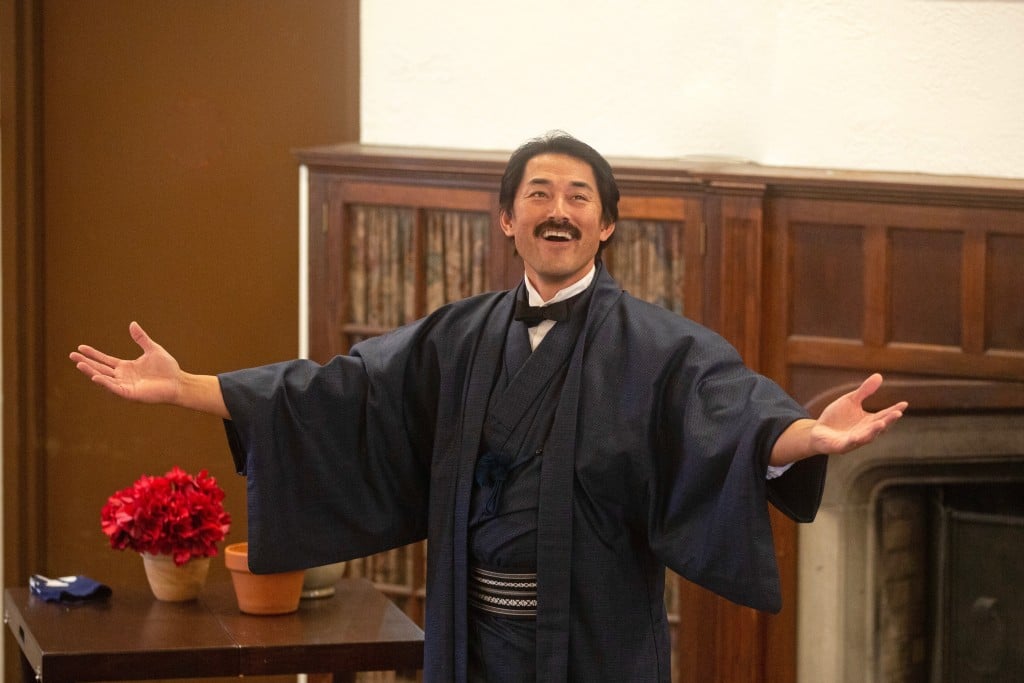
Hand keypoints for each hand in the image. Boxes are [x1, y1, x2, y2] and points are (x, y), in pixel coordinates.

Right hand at [70, 321, 183, 404]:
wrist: (178, 382)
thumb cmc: (167, 368)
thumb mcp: (152, 349)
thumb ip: (141, 338)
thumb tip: (132, 324)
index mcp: (126, 367)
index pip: (105, 360)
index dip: (93, 354)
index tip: (80, 347)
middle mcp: (122, 376)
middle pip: (100, 368)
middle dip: (86, 362)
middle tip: (71, 355)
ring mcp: (125, 385)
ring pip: (104, 378)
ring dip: (91, 372)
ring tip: (79, 364)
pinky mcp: (130, 394)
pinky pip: (114, 388)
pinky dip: (105, 383)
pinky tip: (96, 376)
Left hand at [771, 373, 907, 464]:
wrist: (817, 431)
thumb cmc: (837, 417)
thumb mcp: (850, 401)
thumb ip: (864, 391)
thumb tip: (879, 376)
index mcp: (869, 421)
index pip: (884, 415)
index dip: (894, 410)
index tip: (904, 404)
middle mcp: (864, 432)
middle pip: (879, 426)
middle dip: (888, 420)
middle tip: (897, 413)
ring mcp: (854, 440)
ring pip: (866, 437)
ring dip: (874, 431)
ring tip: (881, 423)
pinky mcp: (841, 446)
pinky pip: (848, 444)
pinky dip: (853, 440)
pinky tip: (856, 436)